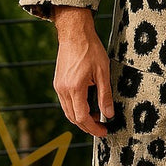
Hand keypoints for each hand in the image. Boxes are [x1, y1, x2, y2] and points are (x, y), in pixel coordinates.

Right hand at [52, 7, 114, 136]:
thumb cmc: (90, 49)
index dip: (93, 128)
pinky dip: (75, 109)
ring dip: (81, 118)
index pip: (82, 117)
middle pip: (73, 118)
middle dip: (87, 126)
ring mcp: (58, 86)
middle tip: (101, 128)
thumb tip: (108, 114)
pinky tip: (87, 106)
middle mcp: (63, 89)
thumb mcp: (103, 72)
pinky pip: (65, 102)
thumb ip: (105, 95)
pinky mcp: (57, 82)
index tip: (104, 131)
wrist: (74, 33)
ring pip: (68, 111)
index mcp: (75, 88)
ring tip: (96, 118)